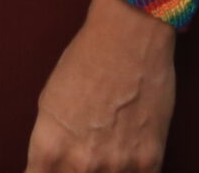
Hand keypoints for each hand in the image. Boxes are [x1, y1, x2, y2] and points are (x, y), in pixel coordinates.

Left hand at [24, 0, 177, 172]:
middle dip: (72, 172)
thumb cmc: (85, 62)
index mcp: (49, 148)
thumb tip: (50, 168)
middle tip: (84, 154)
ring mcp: (117, 166)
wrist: (128, 38)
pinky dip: (130, 171)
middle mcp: (80, 163)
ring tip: (106, 148)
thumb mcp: (50, 104)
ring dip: (103, 171)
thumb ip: (51, 145)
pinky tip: (125, 157)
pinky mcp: (149, 162)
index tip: (50, 169)